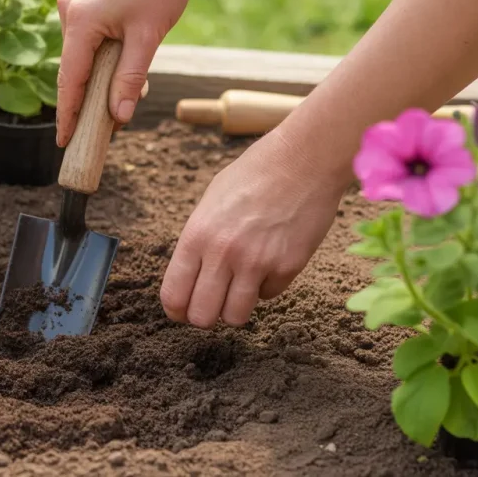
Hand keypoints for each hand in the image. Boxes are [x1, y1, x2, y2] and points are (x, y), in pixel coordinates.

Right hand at [54, 0, 195, 146]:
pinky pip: (89, 39)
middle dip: (91, 99)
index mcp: (79, 20)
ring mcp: (74, 3)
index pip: (69, 80)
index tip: (63, 143)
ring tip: (132, 92)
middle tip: (107, 130)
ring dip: (103, 77)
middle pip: (74, 69)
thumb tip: (119, 118)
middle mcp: (68, 10)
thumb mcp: (148, 37)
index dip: (67, 115)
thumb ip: (130, 79)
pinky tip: (128, 65)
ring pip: (83, 55)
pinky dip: (105, 57)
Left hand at [159, 128, 348, 327]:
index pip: (174, 295)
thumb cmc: (253, 175)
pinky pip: (268, 296)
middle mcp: (223, 254)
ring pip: (236, 317)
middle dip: (205, 316)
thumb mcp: (210, 203)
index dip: (177, 310)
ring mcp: (257, 263)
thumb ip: (198, 242)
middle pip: (202, 317)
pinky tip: (269, 261)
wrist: (302, 160)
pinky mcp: (287, 267)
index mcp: (196, 236)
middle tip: (212, 304)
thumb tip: (190, 278)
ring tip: (240, 288)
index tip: (183, 311)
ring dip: (235, 308)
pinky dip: (266, 287)